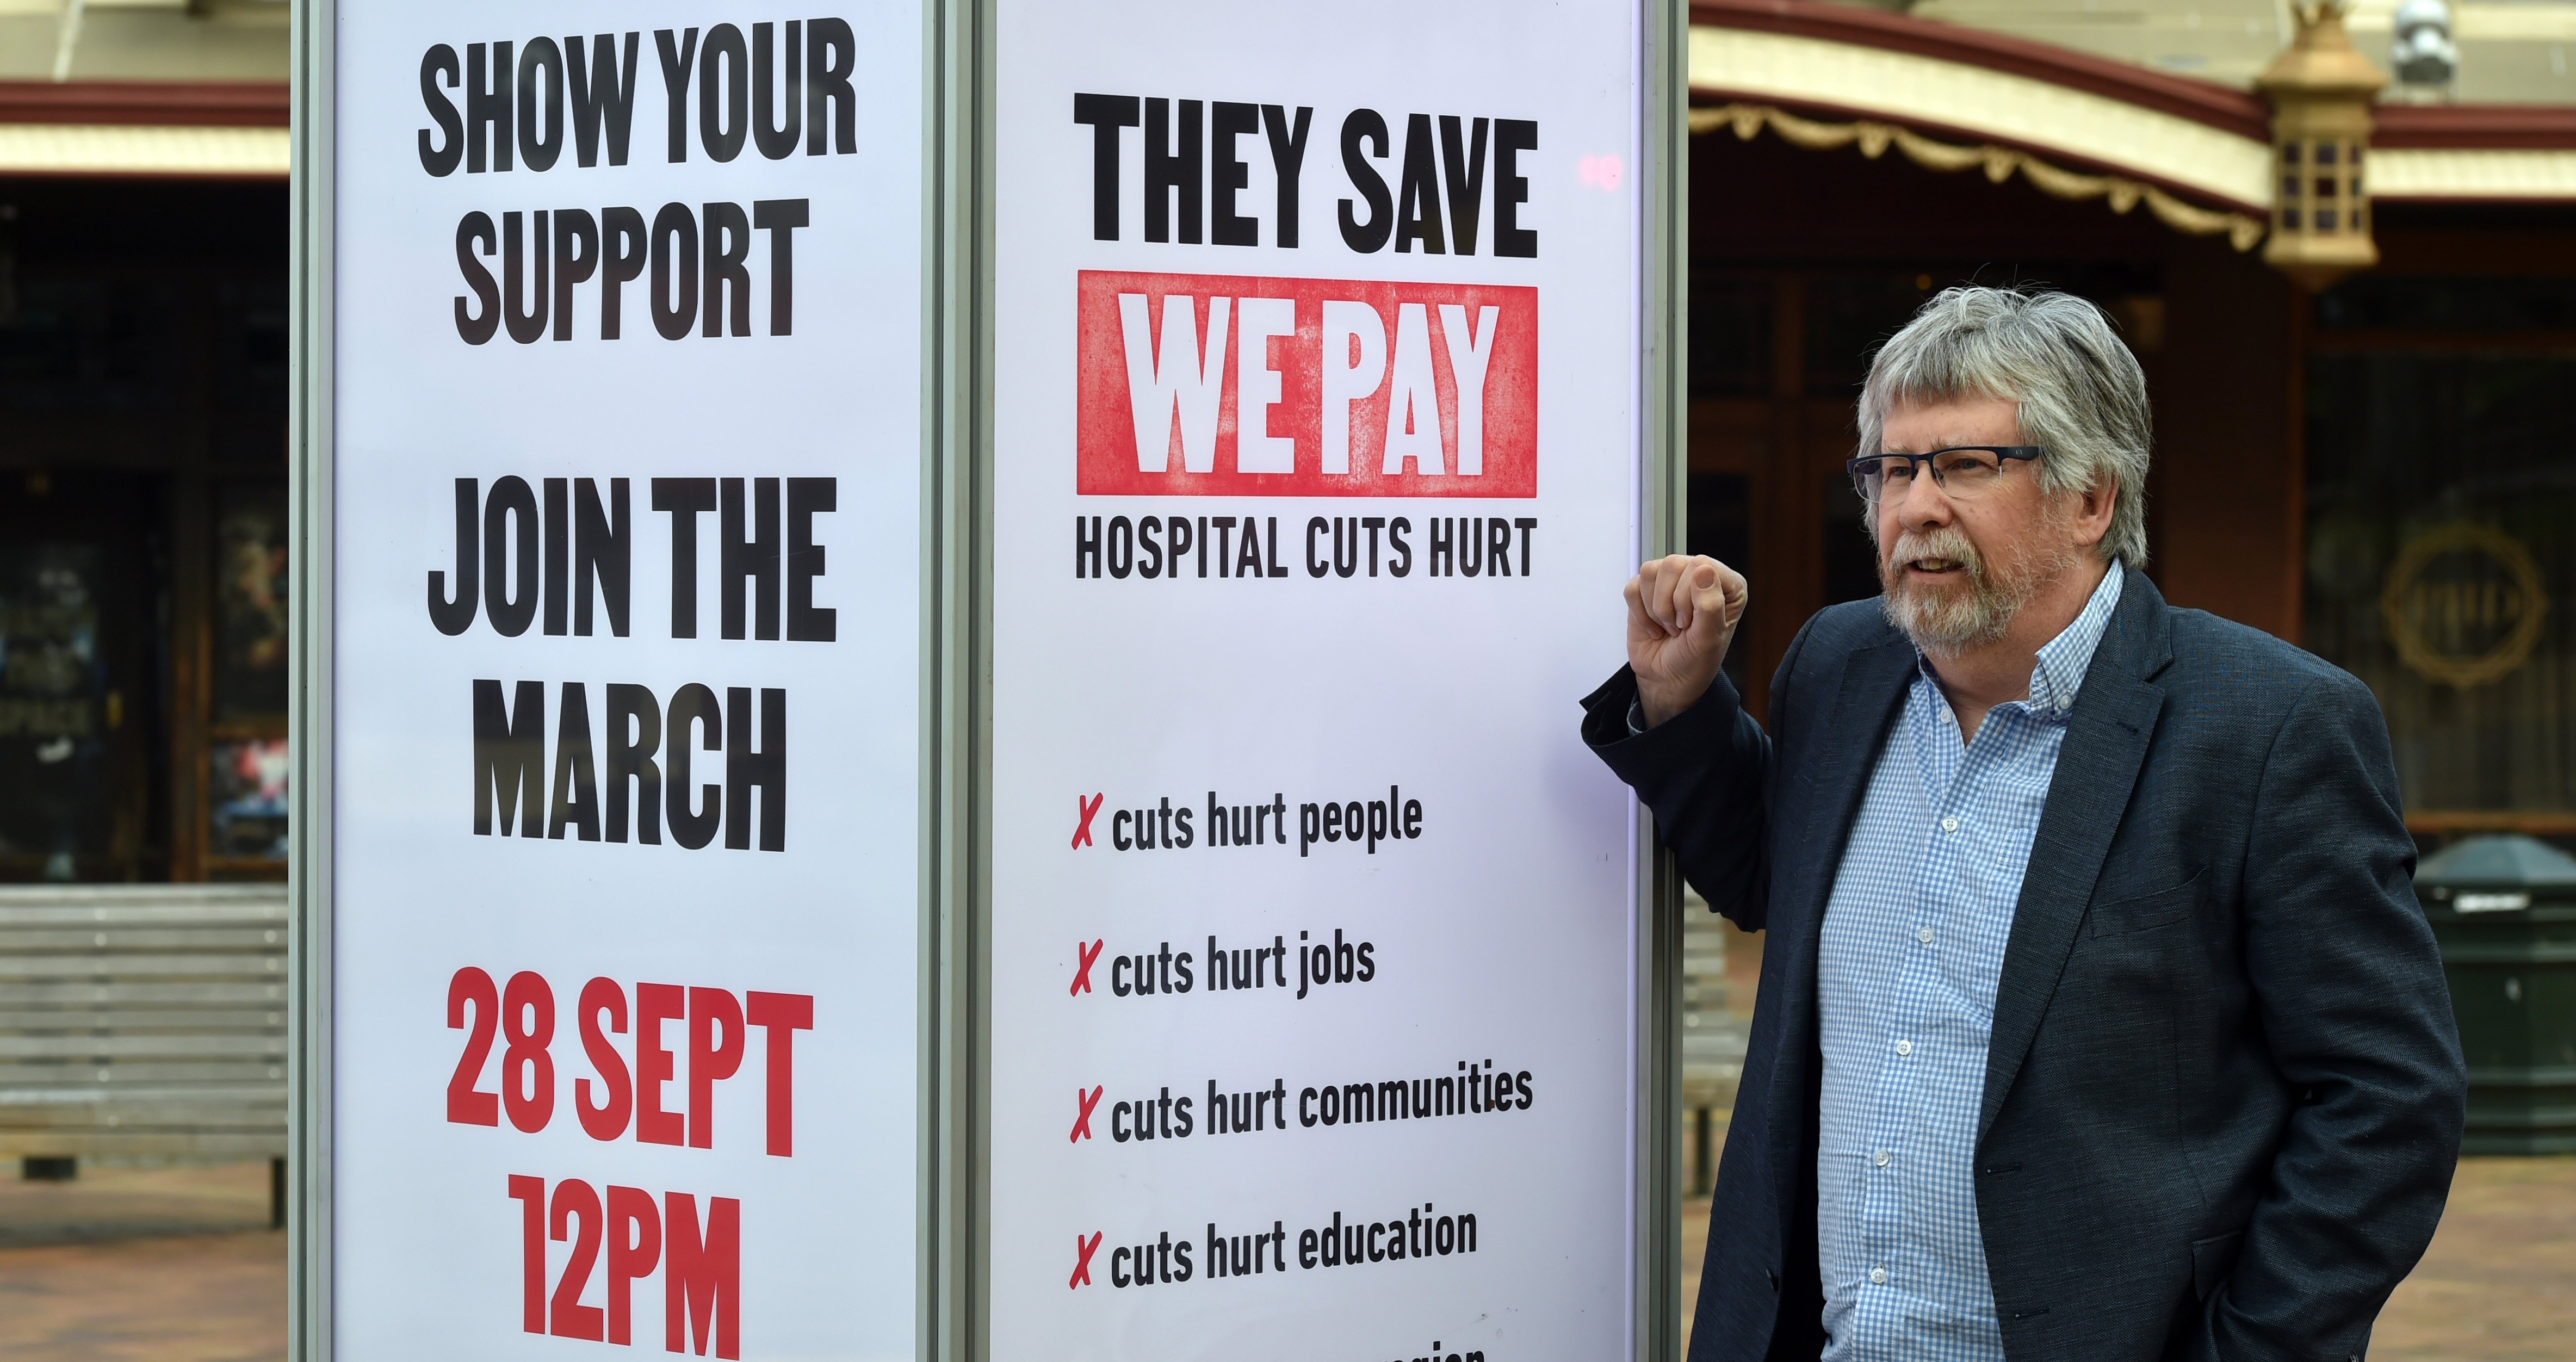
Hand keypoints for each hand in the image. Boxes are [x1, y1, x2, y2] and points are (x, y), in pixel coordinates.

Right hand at [1625, 554, 1747, 727]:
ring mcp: (1671, 582)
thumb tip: (1703, 570)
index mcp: (1726, 585)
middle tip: (1679, 627)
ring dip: (1655, 608)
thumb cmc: (1694, 662)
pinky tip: (1653, 627)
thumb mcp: (1709, 640)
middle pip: (1672, 565)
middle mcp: (1698, 577)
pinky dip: (1639, 613)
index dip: (1689, 595)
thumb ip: (1710, 605)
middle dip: (1670, 603)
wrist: (1668, 681)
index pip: (1701, 565)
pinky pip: (1632, 587)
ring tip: (1668, 626)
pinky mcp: (1645, 591)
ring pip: (1650, 572)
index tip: (1692, 622)